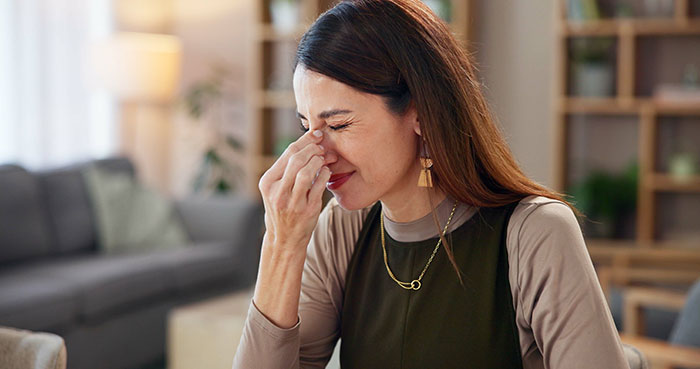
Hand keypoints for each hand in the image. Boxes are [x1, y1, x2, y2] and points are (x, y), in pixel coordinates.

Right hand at [258, 129, 330, 251]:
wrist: (284, 239)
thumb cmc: (282, 210)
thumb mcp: (275, 190)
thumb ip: (286, 170)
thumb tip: (307, 144)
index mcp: (268, 183)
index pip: (287, 154)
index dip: (304, 141)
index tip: (316, 134)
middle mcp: (277, 192)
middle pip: (297, 160)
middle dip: (313, 148)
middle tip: (322, 145)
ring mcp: (292, 202)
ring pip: (306, 172)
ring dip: (318, 161)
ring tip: (323, 158)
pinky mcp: (307, 210)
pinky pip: (319, 186)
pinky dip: (325, 174)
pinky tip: (326, 171)